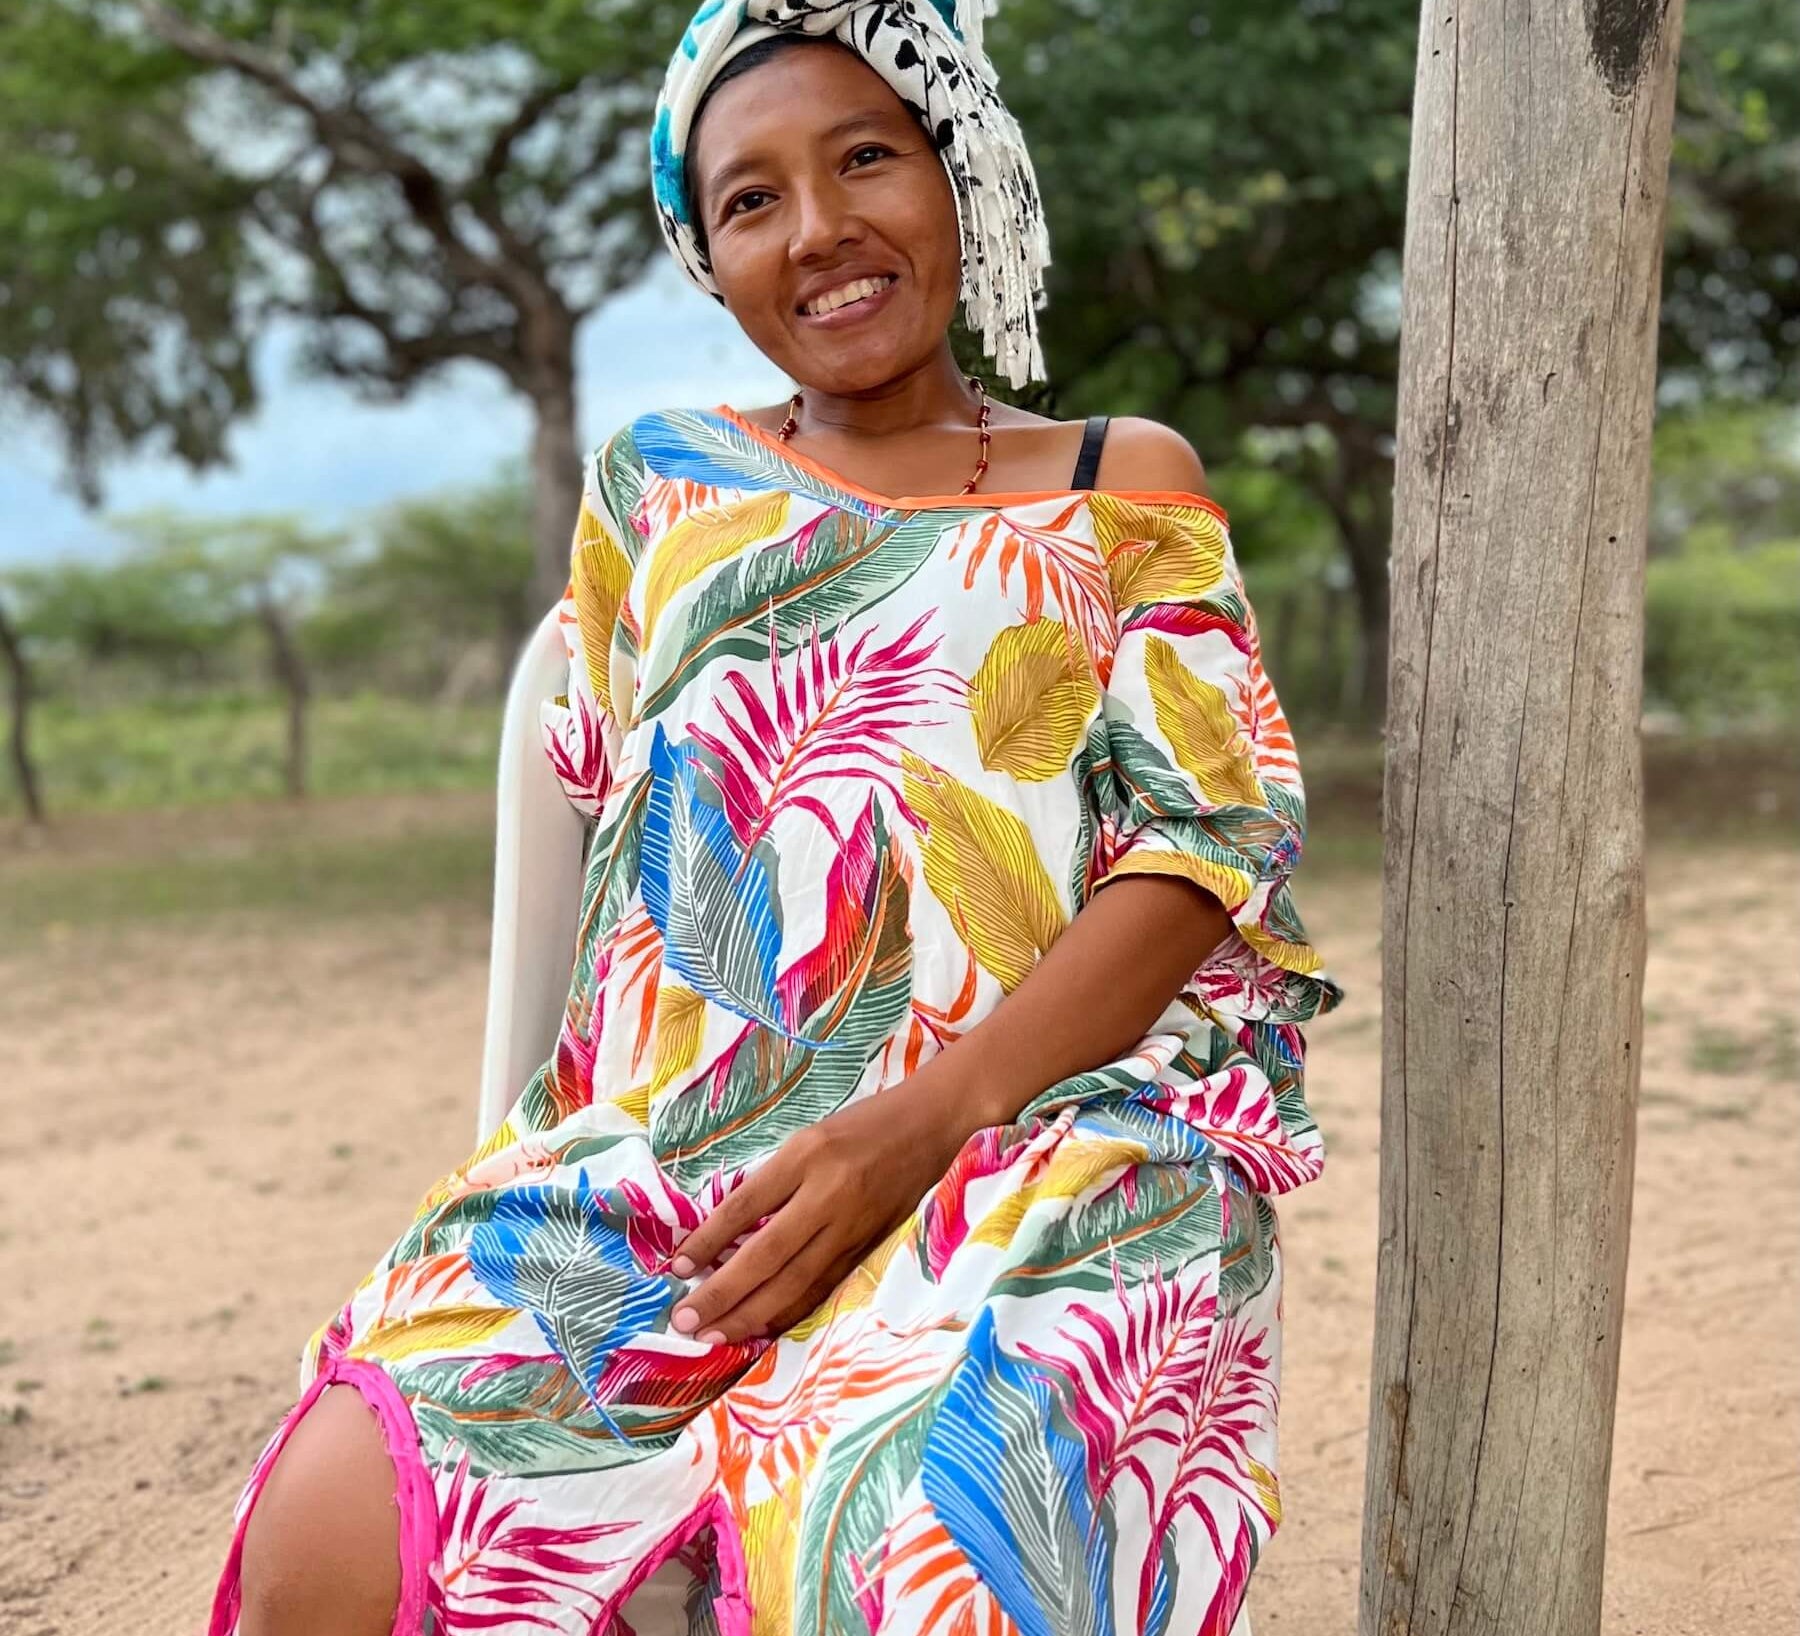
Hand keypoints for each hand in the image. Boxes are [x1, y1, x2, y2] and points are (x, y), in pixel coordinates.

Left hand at [667, 1072, 978, 1344]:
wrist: (934, 1124)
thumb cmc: (865, 1124)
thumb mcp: (810, 1137)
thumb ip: (774, 1180)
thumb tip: (729, 1229)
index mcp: (807, 1156)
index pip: (745, 1206)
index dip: (708, 1240)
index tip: (678, 1266)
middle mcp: (829, 1194)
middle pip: (766, 1256)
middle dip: (722, 1293)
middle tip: (685, 1320)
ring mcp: (853, 1226)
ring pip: (795, 1282)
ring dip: (750, 1314)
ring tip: (714, 1334)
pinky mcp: (870, 1246)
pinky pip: (824, 1287)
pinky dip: (791, 1311)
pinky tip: (763, 1327)